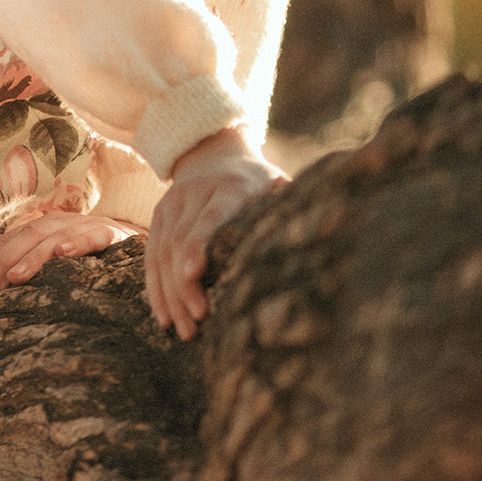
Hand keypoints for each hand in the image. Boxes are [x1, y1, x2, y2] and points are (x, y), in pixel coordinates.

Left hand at [0, 209, 142, 296]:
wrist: (147, 251)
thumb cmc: (98, 266)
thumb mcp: (63, 272)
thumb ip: (35, 279)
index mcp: (45, 231)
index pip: (6, 242)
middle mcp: (62, 224)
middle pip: (24, 234)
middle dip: (1, 260)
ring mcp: (87, 226)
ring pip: (52, 234)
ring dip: (31, 256)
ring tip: (13, 277)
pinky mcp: (113, 234)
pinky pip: (92, 236)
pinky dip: (76, 243)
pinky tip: (61, 255)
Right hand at [145, 124, 287, 340]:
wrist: (213, 151)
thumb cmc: (257, 180)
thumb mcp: (277, 183)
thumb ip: (291, 204)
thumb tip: (330, 226)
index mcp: (231, 187)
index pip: (210, 217)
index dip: (198, 244)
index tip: (192, 274)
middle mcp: (195, 193)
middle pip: (181, 241)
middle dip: (184, 285)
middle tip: (196, 323)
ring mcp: (173, 202)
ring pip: (162, 252)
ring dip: (170, 294)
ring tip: (182, 330)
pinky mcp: (160, 214)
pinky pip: (151, 254)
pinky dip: (155, 287)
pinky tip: (163, 315)